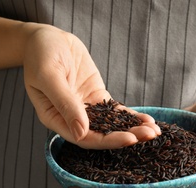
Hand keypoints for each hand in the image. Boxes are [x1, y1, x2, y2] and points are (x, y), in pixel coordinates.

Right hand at [23, 25, 159, 148]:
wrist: (47, 38)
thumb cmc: (40, 54)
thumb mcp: (49, 76)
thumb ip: (65, 103)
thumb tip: (81, 133)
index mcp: (55, 119)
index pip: (84, 138)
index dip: (107, 140)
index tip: (129, 138)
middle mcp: (71, 118)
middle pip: (101, 134)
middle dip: (126, 136)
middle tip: (149, 135)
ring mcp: (86, 108)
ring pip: (111, 124)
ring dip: (132, 129)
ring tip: (154, 131)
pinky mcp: (97, 98)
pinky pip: (115, 110)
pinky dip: (131, 116)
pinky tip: (147, 120)